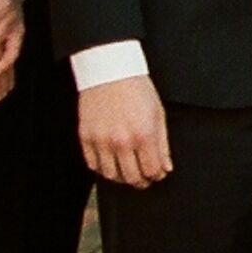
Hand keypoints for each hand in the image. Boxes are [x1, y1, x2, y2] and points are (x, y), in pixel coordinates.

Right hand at [77, 73, 172, 189]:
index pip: (152, 170)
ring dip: (121, 177)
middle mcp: (121, 140)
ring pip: (111, 175)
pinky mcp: (86, 138)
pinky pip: (93, 165)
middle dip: (141, 181)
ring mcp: (101, 140)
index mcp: (143, 134)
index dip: (157, 175)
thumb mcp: (158, 114)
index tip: (157, 173)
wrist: (110, 71)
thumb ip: (163, 144)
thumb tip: (165, 167)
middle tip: (144, 177)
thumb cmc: (137, 89)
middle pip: (132, 177)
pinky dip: (103, 169)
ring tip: (128, 170)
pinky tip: (111, 163)